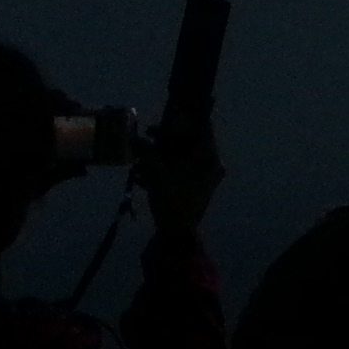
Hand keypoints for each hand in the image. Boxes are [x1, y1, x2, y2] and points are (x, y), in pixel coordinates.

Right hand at [134, 117, 222, 235]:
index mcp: (208, 154)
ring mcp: (210, 176)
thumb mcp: (155, 172)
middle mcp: (214, 162)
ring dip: (165, 156)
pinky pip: (187, 171)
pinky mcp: (202, 188)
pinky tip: (148, 177)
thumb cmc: (171, 197)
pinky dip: (170, 170)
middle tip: (149, 137)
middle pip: (192, 141)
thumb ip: (146, 152)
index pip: (203, 125)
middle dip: (169, 139)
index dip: (185, 118)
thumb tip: (134, 137)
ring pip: (187, 157)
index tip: (168, 116)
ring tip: (143, 160)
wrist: (178, 232)